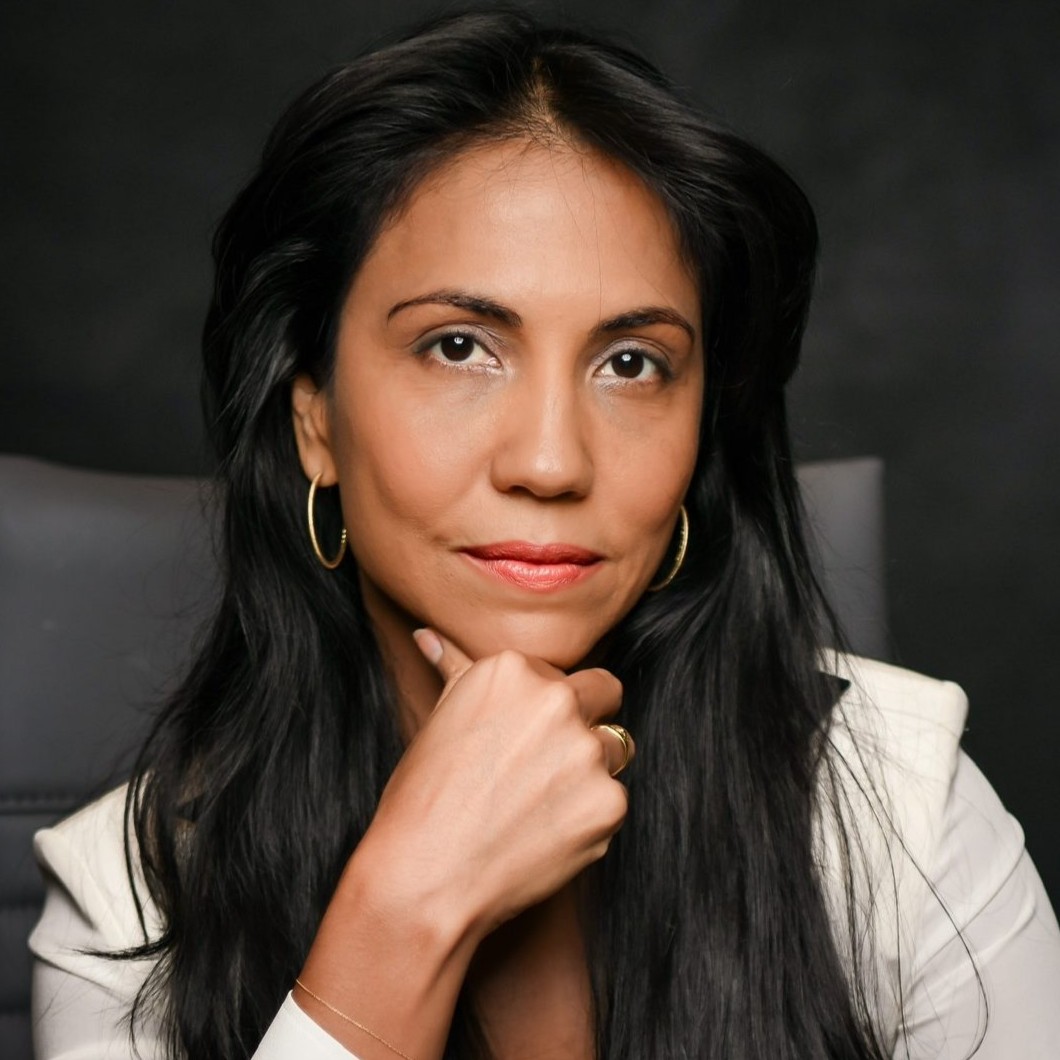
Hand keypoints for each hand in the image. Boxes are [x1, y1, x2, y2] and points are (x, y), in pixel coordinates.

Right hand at [359, 629, 633, 940]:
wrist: (426, 876)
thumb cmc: (422, 797)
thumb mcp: (437, 720)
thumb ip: (453, 669)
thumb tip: (430, 636)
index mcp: (514, 668)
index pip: (559, 674)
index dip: (541, 708)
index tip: (516, 740)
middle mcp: (557, 699)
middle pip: (605, 693)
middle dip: (584, 721)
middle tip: (542, 766)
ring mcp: (586, 751)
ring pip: (614, 748)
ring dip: (589, 770)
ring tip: (537, 803)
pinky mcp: (609, 803)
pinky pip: (612, 800)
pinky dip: (587, 818)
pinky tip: (544, 834)